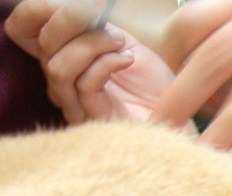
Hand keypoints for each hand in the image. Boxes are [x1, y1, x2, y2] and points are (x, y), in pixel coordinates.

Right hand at [5, 0, 176, 123]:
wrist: (178, 112)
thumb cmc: (151, 81)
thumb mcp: (119, 41)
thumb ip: (91, 24)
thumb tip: (70, 3)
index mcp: (63, 56)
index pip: (23, 31)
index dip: (35, 11)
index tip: (76, 3)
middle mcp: (62, 81)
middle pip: (43, 45)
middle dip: (71, 20)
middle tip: (100, 14)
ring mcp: (76, 103)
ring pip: (59, 66)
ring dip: (92, 45)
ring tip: (121, 45)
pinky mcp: (94, 118)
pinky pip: (85, 85)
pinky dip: (106, 64)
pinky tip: (127, 60)